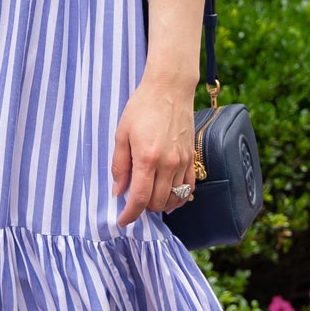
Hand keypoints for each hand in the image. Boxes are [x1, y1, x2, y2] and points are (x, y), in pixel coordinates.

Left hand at [111, 70, 197, 225]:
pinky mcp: (191, 157)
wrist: (169, 89)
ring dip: (161, 205)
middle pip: (158, 202)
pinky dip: (179, 197)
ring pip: (174, 198)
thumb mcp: (122, 134)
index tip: (123, 221)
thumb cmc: (142, 108)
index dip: (130, 214)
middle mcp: (167, 163)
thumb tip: (118, 192)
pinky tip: (170, 197)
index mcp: (146, 158)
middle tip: (133, 204)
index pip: (140, 198)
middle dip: (144, 209)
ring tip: (150, 199)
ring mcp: (182, 161)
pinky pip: (189, 187)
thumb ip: (119, 166)